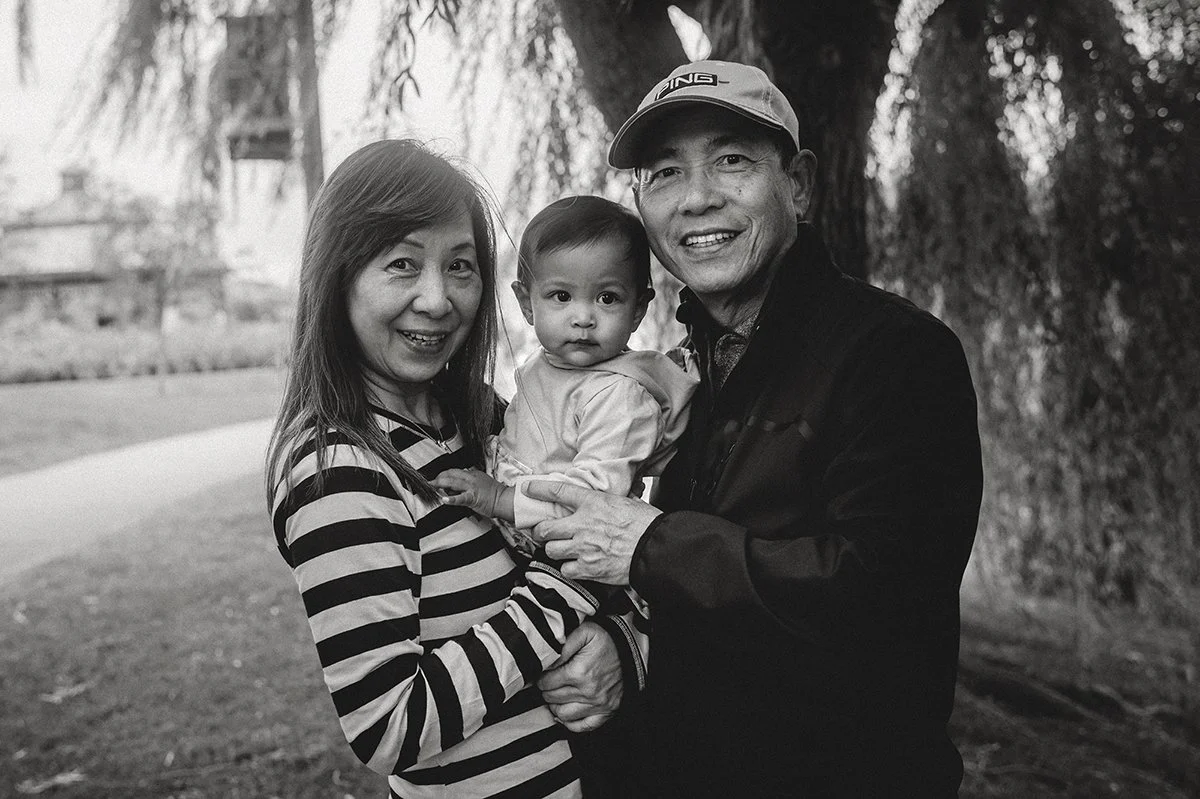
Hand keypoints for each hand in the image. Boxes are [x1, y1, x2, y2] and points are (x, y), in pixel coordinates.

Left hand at [432, 468, 504, 517]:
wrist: (504, 500)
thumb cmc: (493, 494)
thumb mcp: (479, 483)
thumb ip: (466, 484)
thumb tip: (452, 488)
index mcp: (473, 474)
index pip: (454, 471)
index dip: (444, 475)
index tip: (437, 479)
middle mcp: (471, 478)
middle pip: (451, 474)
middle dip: (439, 477)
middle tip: (431, 482)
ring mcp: (472, 487)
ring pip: (453, 482)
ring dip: (440, 484)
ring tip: (433, 486)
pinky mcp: (473, 498)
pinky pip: (460, 498)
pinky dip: (451, 498)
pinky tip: (444, 499)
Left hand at [524, 481, 660, 584]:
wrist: (657, 549)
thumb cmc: (647, 524)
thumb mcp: (628, 502)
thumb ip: (610, 501)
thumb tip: (610, 497)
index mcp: (594, 503)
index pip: (559, 491)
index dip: (538, 489)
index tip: (527, 488)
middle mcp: (583, 525)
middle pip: (545, 528)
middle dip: (541, 531)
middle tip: (544, 532)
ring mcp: (584, 548)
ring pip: (552, 550)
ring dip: (555, 550)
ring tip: (564, 550)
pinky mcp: (588, 569)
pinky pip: (566, 570)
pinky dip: (570, 569)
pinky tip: (578, 565)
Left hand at [538, 621, 622, 732]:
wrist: (632, 648)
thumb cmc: (607, 640)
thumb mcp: (585, 632)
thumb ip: (564, 644)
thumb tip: (547, 659)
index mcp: (579, 672)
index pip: (547, 683)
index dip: (541, 678)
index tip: (543, 675)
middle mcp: (589, 691)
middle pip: (553, 699)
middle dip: (546, 691)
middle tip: (548, 684)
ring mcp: (599, 704)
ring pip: (563, 715)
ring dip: (555, 706)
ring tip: (556, 696)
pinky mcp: (607, 711)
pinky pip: (583, 727)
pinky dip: (571, 723)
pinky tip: (566, 712)